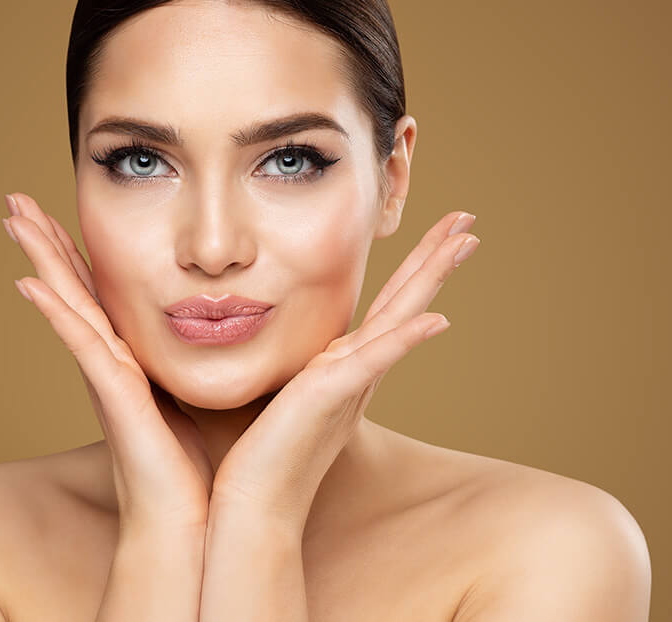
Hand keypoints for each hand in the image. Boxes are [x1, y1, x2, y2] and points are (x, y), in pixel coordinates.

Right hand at [1, 192, 213, 535]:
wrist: (190, 524)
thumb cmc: (198, 468)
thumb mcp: (199, 397)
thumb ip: (199, 365)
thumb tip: (227, 335)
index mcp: (129, 361)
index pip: (98, 295)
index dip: (76, 254)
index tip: (59, 213)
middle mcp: (109, 363)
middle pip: (72, 288)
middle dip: (46, 241)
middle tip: (16, 198)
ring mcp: (107, 377)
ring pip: (68, 304)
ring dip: (41, 259)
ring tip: (13, 217)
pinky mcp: (114, 395)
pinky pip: (81, 344)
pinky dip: (55, 312)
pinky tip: (30, 281)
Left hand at [210, 210, 479, 530]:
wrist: (253, 502)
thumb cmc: (261, 452)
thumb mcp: (282, 392)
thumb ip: (296, 367)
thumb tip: (280, 338)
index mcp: (345, 366)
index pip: (386, 308)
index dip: (412, 270)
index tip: (434, 235)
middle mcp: (357, 370)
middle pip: (405, 302)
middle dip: (434, 259)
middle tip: (466, 219)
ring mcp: (351, 382)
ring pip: (400, 318)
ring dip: (432, 278)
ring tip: (464, 240)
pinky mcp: (333, 396)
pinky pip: (377, 360)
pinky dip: (407, 339)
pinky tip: (437, 319)